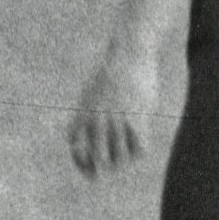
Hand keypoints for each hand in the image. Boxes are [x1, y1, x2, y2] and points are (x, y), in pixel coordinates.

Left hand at [67, 45, 156, 177]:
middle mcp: (97, 120)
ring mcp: (117, 121)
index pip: (77, 149)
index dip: (83, 163)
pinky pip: (139, 150)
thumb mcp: (92, 93)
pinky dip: (140, 148)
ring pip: (121, 159)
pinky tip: (141, 135)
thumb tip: (92, 148)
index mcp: (83, 114)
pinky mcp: (137, 119)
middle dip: (105, 167)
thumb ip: (89, 119)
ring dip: (125, 157)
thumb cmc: (112, 72)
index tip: (93, 164)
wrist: (130, 52)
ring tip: (128, 145)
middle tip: (112, 163)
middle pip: (99, 160)